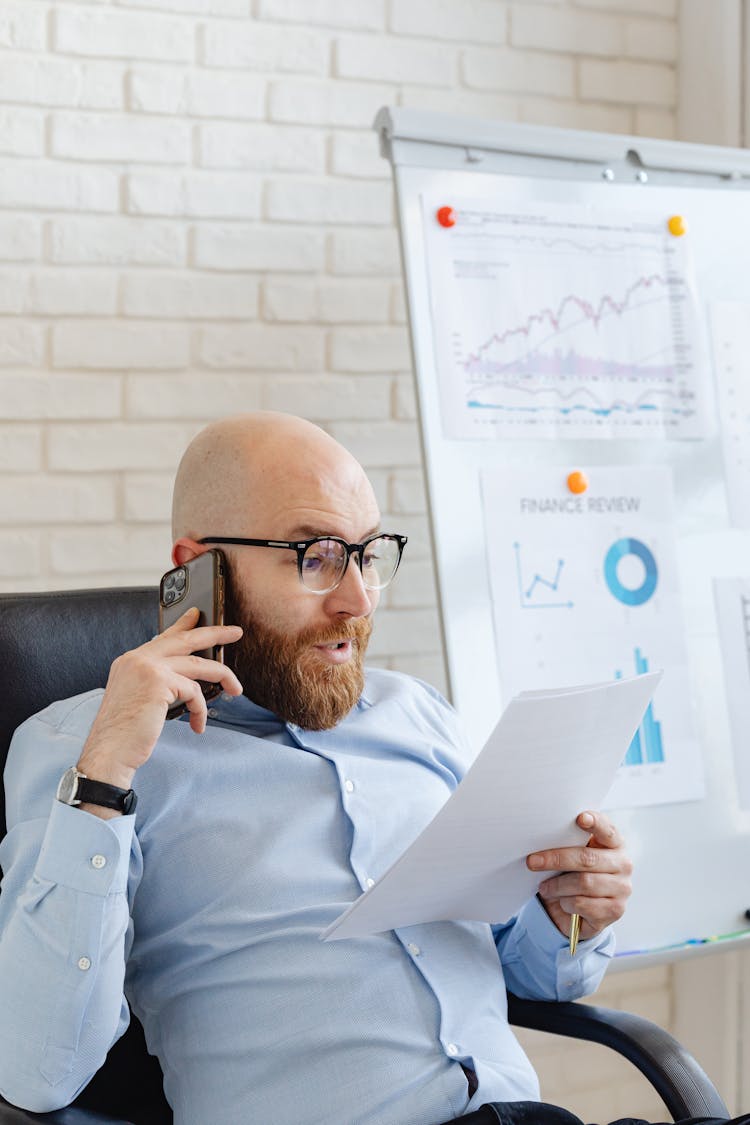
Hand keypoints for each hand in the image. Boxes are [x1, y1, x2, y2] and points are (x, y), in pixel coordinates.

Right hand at [77, 607, 243, 790]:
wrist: (109, 753)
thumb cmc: (125, 734)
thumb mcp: (138, 698)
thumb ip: (157, 681)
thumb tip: (189, 677)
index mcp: (130, 661)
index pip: (163, 637)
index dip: (183, 624)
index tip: (196, 615)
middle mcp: (137, 659)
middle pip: (185, 639)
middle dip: (215, 633)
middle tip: (235, 632)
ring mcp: (147, 667)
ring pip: (197, 664)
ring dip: (222, 676)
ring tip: (235, 689)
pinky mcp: (159, 682)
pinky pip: (194, 691)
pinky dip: (200, 710)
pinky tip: (197, 725)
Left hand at [527, 811, 631, 941]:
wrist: (582, 910)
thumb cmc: (575, 873)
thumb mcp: (574, 854)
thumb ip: (569, 842)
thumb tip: (543, 835)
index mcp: (615, 843)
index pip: (608, 829)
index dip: (595, 823)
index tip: (580, 818)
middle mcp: (623, 864)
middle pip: (587, 858)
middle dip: (556, 859)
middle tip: (533, 862)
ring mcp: (621, 888)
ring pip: (583, 882)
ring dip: (557, 885)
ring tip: (544, 887)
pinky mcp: (614, 910)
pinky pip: (582, 904)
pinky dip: (566, 903)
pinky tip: (562, 901)